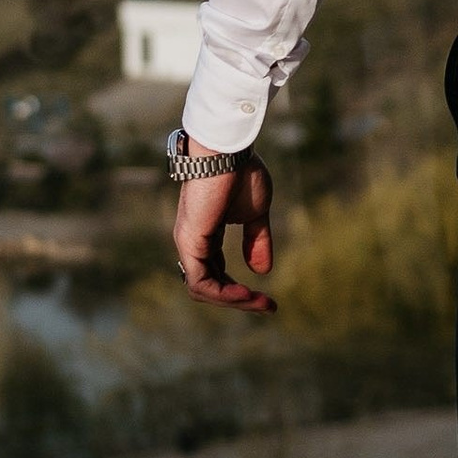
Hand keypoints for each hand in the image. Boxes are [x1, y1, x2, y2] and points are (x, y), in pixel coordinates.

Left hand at [172, 158, 276, 313]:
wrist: (228, 151)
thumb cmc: (240, 173)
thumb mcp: (255, 214)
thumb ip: (256, 240)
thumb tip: (262, 271)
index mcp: (206, 235)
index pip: (217, 274)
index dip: (240, 290)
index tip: (268, 300)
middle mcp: (193, 243)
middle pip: (210, 286)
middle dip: (239, 300)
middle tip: (268, 307)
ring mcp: (188, 243)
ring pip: (203, 289)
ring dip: (233, 301)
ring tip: (259, 302)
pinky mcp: (189, 242)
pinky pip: (200, 282)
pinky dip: (222, 294)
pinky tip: (244, 294)